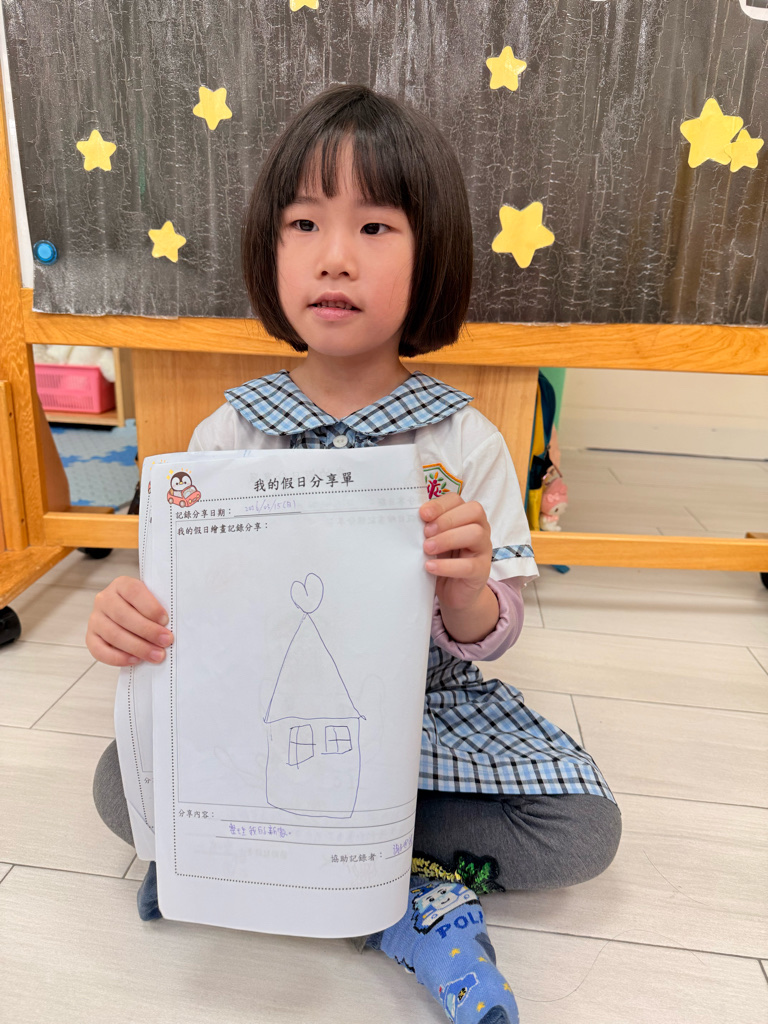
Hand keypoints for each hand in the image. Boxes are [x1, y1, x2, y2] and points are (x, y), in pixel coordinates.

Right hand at [86, 576, 172, 666]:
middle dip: (148, 631)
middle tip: (165, 641)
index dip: (150, 607)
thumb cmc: (144, 608)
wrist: (129, 616)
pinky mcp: (91, 637)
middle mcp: (104, 599)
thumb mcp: (152, 600)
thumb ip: (158, 608)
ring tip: (156, 655)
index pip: (134, 592)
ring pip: (114, 634)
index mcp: (121, 585)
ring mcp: (95, 619)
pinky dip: (118, 658)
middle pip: (123, 616)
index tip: (165, 620)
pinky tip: (136, 660)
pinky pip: (100, 650)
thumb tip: (171, 625)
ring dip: (138, 647)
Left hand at [420, 494, 491, 611]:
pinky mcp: (482, 571)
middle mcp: (480, 529)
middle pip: (473, 512)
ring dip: (448, 539)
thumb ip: (428, 528)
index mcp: (466, 517)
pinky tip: (430, 567)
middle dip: (446, 520)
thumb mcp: (435, 540)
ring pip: (475, 534)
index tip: (422, 514)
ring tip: (427, 548)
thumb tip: (410, 520)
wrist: (454, 592)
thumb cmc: (443, 560)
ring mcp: (483, 550)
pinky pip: (469, 565)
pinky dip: (447, 566)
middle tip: (425, 533)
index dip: (440, 505)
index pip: (458, 500)